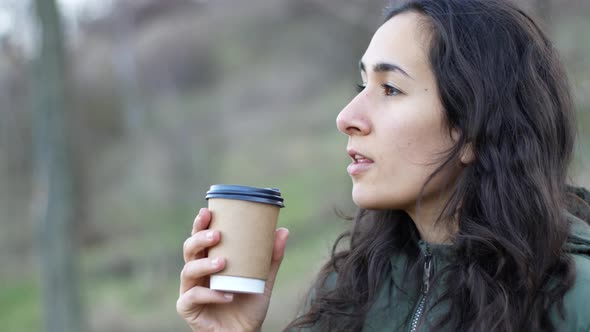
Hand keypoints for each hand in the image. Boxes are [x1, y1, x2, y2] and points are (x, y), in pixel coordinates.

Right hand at [176, 208, 289, 331]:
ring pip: (188, 270)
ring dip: (204, 264)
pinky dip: (210, 294)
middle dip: (199, 238)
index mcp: (209, 260)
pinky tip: (227, 295)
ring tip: (223, 263)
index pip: (201, 238)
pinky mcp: (188, 308)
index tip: (208, 211)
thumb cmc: (249, 304)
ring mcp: (190, 290)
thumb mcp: (263, 279)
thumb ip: (271, 258)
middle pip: (189, 249)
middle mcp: (197, 272)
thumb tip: (283, 231)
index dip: (200, 224)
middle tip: (217, 234)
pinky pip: (193, 297)